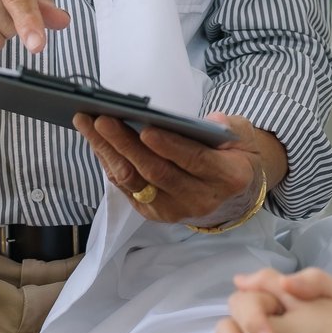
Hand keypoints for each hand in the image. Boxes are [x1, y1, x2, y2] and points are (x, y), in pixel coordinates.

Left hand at [72, 112, 283, 226]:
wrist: (236, 192)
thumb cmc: (236, 154)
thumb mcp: (243, 135)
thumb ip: (229, 126)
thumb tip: (207, 120)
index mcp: (228, 177)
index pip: (194, 161)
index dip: (169, 147)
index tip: (146, 129)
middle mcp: (199, 199)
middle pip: (156, 172)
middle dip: (125, 144)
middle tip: (102, 119)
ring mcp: (174, 210)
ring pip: (135, 182)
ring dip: (107, 152)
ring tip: (87, 124)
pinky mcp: (154, 213)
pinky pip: (126, 188)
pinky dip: (109, 163)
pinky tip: (96, 141)